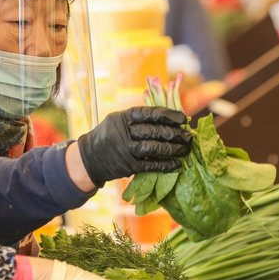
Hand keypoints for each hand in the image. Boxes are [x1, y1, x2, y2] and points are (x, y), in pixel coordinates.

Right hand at [76, 106, 191, 186]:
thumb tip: (167, 115)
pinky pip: (150, 165)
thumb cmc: (109, 136)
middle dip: (174, 133)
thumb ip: (137, 118)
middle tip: (189, 136)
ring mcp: (125, 150)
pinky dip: (165, 165)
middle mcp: (123, 133)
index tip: (183, 118)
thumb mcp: (118, 121)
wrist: (89, 158)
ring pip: (153, 148)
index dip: (167, 115)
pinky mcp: (127, 165)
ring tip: (186, 149)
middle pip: (153, 131)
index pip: (148, 114)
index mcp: (122, 118)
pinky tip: (177, 164)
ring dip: (173, 149)